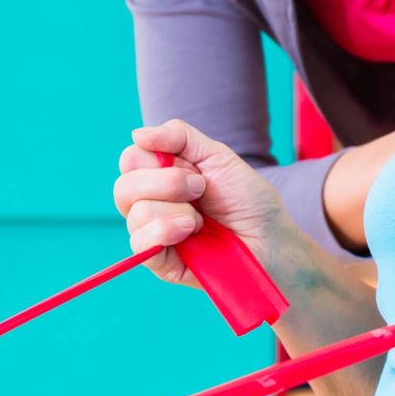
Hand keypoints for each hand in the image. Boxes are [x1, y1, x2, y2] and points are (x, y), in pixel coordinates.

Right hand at [113, 119, 290, 289]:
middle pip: (123, 187)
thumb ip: (178, 137)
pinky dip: (165, 230)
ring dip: (176, 209)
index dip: (153, 158)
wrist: (271, 240)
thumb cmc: (248, 200)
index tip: (191, 166)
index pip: (130, 160)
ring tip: (202, 220)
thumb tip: (136, 133)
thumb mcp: (217, 156)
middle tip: (200, 188)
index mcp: (161, 177)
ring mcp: (153, 235)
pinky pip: (140, 243)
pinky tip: (189, 232)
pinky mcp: (159, 262)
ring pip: (134, 213)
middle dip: (166, 183)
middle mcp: (151, 204)